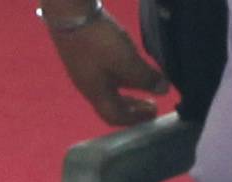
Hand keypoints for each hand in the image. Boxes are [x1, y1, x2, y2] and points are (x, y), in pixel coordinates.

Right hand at [48, 8, 168, 126]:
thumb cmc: (97, 41)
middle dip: (132, 107)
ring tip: (143, 84)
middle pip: (111, 104)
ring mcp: (84, 70)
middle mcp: (88, 86)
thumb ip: (145, 77)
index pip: (115, 116)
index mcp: (96, 93)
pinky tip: (128, 64)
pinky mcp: (84, 54)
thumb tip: (164, 89)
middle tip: (151, 105)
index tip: (153, 113)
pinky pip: (105, 73)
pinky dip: (121, 76)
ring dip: (128, 90)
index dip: (135, 118)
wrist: (68, 13)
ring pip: (109, 88)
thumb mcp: (126, 60)